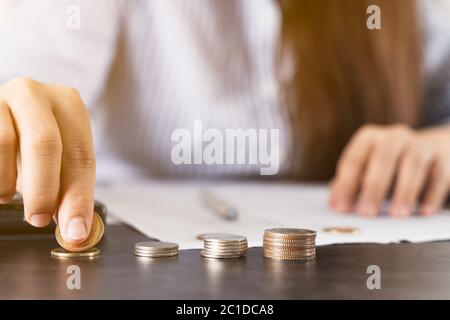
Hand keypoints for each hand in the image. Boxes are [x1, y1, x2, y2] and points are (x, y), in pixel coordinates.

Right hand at [0, 77, 94, 242]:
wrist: (7, 115)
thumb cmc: (35, 141)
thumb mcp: (59, 159)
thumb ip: (68, 191)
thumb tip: (75, 232)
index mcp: (68, 104)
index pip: (80, 155)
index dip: (78, 197)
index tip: (75, 231)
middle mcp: (34, 94)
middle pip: (44, 143)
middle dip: (43, 190)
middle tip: (39, 219)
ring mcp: (0, 96)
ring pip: (3, 142)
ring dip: (8, 182)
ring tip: (8, 197)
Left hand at [329, 124, 449, 216]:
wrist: (431, 148)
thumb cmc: (388, 164)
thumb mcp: (366, 168)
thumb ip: (349, 184)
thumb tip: (334, 204)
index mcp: (369, 138)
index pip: (355, 159)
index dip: (346, 184)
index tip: (341, 207)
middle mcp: (394, 136)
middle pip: (383, 159)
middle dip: (373, 187)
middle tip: (366, 212)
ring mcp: (420, 145)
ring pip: (413, 165)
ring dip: (404, 191)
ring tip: (396, 214)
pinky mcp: (442, 158)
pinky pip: (438, 176)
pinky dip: (431, 195)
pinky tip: (423, 211)